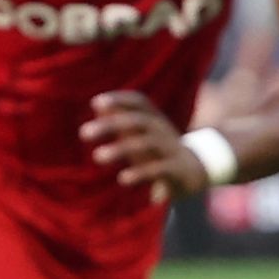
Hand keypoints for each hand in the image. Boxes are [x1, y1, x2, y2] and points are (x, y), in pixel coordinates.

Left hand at [82, 91, 205, 202]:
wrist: (195, 171)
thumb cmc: (157, 150)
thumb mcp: (140, 134)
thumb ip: (120, 119)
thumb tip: (97, 104)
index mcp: (153, 119)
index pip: (139, 102)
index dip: (119, 99)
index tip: (96, 102)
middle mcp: (162, 130)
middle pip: (137, 121)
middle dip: (110, 125)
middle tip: (83, 133)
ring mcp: (171, 149)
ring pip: (146, 144)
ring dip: (120, 149)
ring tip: (97, 156)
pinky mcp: (177, 170)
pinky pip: (159, 169)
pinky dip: (141, 173)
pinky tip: (122, 179)